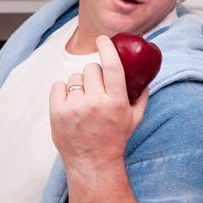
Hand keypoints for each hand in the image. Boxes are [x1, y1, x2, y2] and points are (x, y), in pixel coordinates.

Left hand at [49, 35, 147, 199]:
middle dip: (94, 73)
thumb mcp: (135, 118)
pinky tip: (71, 101)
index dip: (107, 48)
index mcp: (116, 102)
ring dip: (80, 84)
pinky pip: (58, 86)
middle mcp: (95, 103)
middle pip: (91, 68)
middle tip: (96, 87)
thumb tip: (145, 77)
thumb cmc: (115, 138)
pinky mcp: (58, 113)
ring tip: (84, 99)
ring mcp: (75, 108)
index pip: (111, 66)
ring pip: (75, 77)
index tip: (103, 39)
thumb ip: (142, 96)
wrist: (92, 162)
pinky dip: (63, 90)